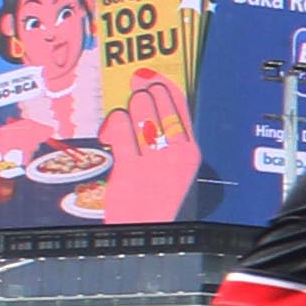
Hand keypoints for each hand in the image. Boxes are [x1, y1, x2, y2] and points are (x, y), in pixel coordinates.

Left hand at [97, 72, 201, 223]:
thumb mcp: (172, 166)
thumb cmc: (154, 195)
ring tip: (127, 113)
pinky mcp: (130, 169)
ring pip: (140, 111)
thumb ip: (167, 135)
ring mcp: (154, 162)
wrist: (141, 230)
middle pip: (159, 103)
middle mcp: (176, 155)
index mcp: (191, 153)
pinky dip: (115, 123)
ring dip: (130, 106)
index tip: (151, 74)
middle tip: (135, 89)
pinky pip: (121, 129)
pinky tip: (113, 129)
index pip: (180, 107)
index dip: (164, 85)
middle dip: (144, 92)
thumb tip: (148, 93)